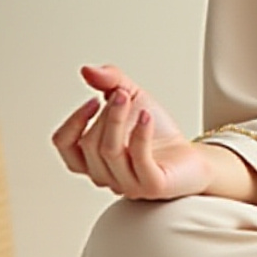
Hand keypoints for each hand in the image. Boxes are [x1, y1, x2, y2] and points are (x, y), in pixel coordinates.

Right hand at [51, 62, 214, 200]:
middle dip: (106, 114)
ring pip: (110, 152)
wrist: (191, 156)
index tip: (93, 100)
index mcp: (92, 160)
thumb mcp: (132, 98)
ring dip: (117, 119)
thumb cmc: (158, 133)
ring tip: (128, 97)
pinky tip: (147, 116)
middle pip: (90, 145)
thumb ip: (110, 81)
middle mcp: (106, 176)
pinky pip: (139, 159)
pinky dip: (141, 133)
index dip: (73, 122)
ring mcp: (128, 184)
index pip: (65, 145)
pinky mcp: (152, 186)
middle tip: (123, 95)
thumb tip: (87, 70)